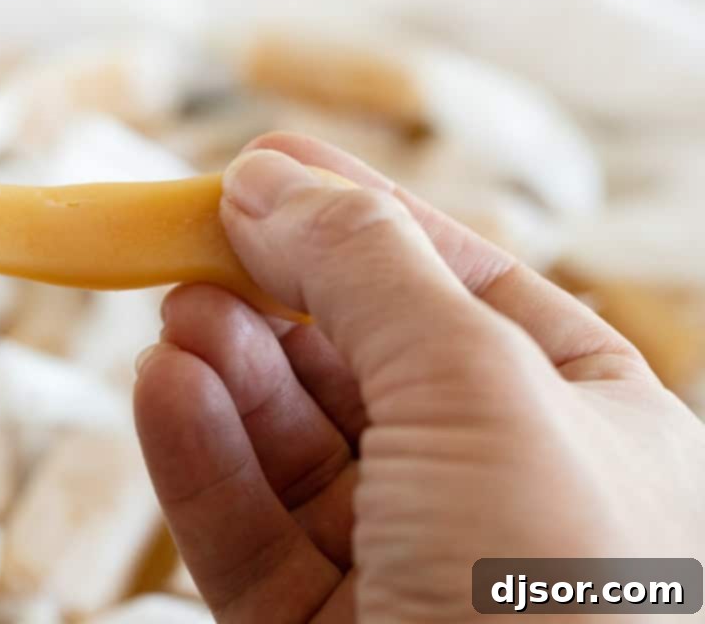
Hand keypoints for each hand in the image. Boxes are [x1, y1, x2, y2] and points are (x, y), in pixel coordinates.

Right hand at [134, 133, 704, 622]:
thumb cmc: (562, 589)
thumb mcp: (480, 383)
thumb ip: (367, 266)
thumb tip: (270, 177)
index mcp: (579, 412)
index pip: (451, 279)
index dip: (353, 213)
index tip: (256, 162)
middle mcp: (491, 484)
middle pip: (354, 355)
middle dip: (271, 290)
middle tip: (187, 235)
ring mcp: (400, 562)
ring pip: (289, 441)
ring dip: (227, 368)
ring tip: (175, 312)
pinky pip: (246, 525)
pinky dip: (199, 454)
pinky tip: (162, 388)